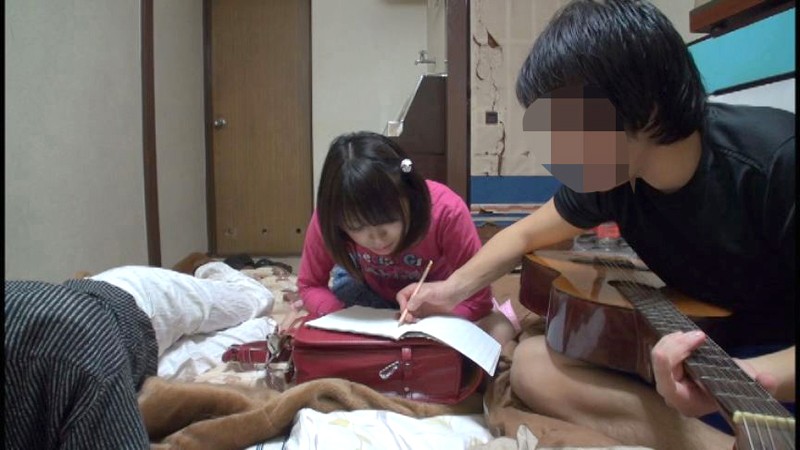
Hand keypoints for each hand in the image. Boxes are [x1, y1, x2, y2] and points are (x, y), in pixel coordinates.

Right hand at [396, 280, 458, 321]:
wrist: (454, 294)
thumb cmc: (442, 289)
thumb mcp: (428, 292)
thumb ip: (417, 299)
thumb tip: (408, 307)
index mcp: (413, 290)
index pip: (401, 297)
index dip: (402, 304)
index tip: (406, 310)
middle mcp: (414, 298)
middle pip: (404, 307)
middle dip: (404, 314)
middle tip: (409, 319)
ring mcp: (420, 306)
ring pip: (409, 314)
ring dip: (410, 319)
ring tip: (414, 321)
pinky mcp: (425, 313)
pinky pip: (417, 318)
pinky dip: (416, 322)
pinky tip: (419, 323)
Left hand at [651, 331, 777, 417]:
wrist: (732, 389)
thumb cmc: (738, 388)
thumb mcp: (749, 384)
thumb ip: (759, 384)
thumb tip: (767, 379)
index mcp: (685, 402)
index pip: (665, 378)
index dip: (678, 352)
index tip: (701, 338)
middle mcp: (670, 394)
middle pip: (660, 362)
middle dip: (678, 342)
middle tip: (700, 334)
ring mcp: (666, 382)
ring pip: (658, 354)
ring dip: (674, 339)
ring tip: (693, 334)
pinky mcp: (666, 372)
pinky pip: (661, 353)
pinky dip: (671, 341)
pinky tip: (683, 336)